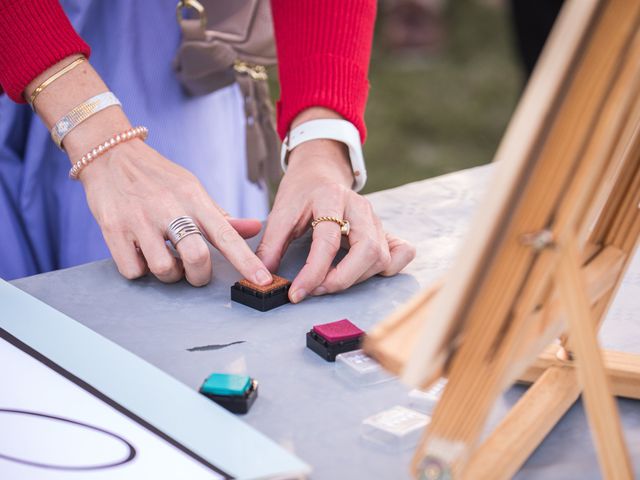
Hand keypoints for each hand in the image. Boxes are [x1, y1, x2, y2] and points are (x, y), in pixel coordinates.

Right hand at [24, 56, 271, 286]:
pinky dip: (140, 270)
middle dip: (199, 276)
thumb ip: (221, 215)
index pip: (226, 234)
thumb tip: (255, 229)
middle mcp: (169, 208)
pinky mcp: (113, 229)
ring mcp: (139, 220)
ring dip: (168, 274)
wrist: (110, 155)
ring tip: (165, 257)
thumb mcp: (192, 188)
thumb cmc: (159, 178)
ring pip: (163, 270)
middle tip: (193, 270)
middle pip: (196, 258)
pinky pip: (133, 271)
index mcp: (194, 198)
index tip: (263, 280)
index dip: (246, 261)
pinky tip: (140, 253)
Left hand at [257, 137, 415, 302]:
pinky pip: (403, 252)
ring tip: (329, 282)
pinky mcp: (385, 230)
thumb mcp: (280, 213)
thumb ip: (271, 246)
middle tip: (317, 290)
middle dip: (341, 279)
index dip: (313, 273)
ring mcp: (377, 219)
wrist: (320, 173)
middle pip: (367, 250)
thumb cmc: (300, 194)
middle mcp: (360, 207)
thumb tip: (263, 280)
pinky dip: (390, 268)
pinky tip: (364, 273)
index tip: (296, 293)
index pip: (328, 241)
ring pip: (381, 257)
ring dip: (356, 278)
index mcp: (331, 198)